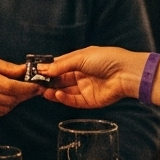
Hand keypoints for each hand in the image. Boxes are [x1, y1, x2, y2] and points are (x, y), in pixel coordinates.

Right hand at [0, 52, 39, 116]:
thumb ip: (4, 67)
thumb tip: (25, 71)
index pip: (10, 87)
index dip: (27, 88)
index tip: (39, 85)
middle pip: (9, 100)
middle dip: (25, 95)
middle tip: (34, 87)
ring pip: (4, 108)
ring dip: (17, 101)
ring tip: (22, 91)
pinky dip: (6, 106)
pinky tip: (8, 97)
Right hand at [39, 47, 159, 108]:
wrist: (125, 73)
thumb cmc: (106, 59)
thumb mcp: (80, 58)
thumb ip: (61, 65)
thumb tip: (43, 68)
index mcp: (79, 62)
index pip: (59, 66)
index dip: (47, 69)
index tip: (34, 72)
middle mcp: (81, 75)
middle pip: (60, 80)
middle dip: (48, 82)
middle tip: (35, 84)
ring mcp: (85, 88)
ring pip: (65, 92)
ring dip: (53, 91)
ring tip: (43, 91)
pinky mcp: (90, 101)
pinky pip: (74, 101)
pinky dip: (64, 99)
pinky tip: (57, 94)